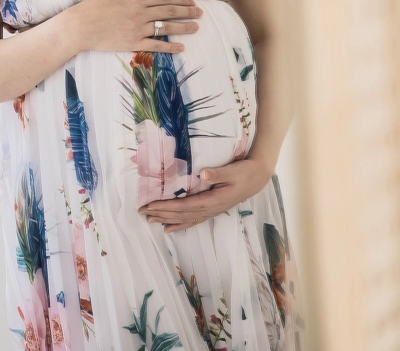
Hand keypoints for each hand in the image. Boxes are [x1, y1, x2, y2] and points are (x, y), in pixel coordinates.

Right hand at [68, 0, 202, 53]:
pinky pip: (156, 45)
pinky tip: (181, 47)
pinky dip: (170, 47)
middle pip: (169, 11)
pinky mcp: (134, 43)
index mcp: (136, 0)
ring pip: (166, 27)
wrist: (80, 26)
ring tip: (196, 27)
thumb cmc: (92, 5)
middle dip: (187, 11)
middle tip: (200, 12)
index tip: (192, 1)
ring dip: (184, 27)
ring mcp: (138, 30)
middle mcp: (141, 14)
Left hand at [138, 156, 274, 232]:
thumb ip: (217, 173)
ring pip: (186, 219)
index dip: (166, 206)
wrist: (258, 178)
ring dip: (167, 220)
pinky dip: (180, 224)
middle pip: (182, 214)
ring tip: (150, 221)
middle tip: (142, 213)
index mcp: (213, 200)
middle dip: (161, 214)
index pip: (184, 205)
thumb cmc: (244, 172)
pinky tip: (169, 228)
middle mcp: (211, 209)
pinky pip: (193, 220)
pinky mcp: (213, 210)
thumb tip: (202, 174)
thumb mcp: (232, 171)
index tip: (150, 206)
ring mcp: (212, 211)